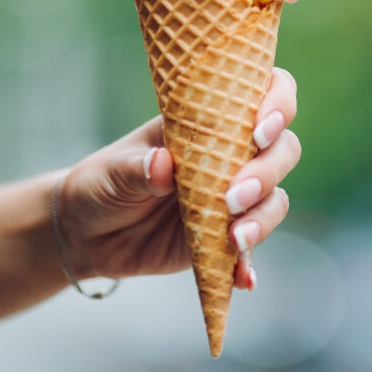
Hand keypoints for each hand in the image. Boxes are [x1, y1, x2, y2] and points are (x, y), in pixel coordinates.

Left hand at [56, 68, 299, 288]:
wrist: (87, 233)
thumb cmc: (104, 182)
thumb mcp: (113, 169)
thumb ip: (138, 167)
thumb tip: (163, 165)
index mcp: (210, 119)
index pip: (264, 93)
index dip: (277, 104)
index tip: (259, 132)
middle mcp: (231, 153)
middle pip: (283, 148)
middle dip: (269, 170)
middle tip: (232, 196)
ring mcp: (233, 195)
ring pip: (276, 198)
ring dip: (264, 217)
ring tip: (235, 238)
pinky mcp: (227, 236)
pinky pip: (253, 248)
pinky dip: (250, 263)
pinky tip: (243, 278)